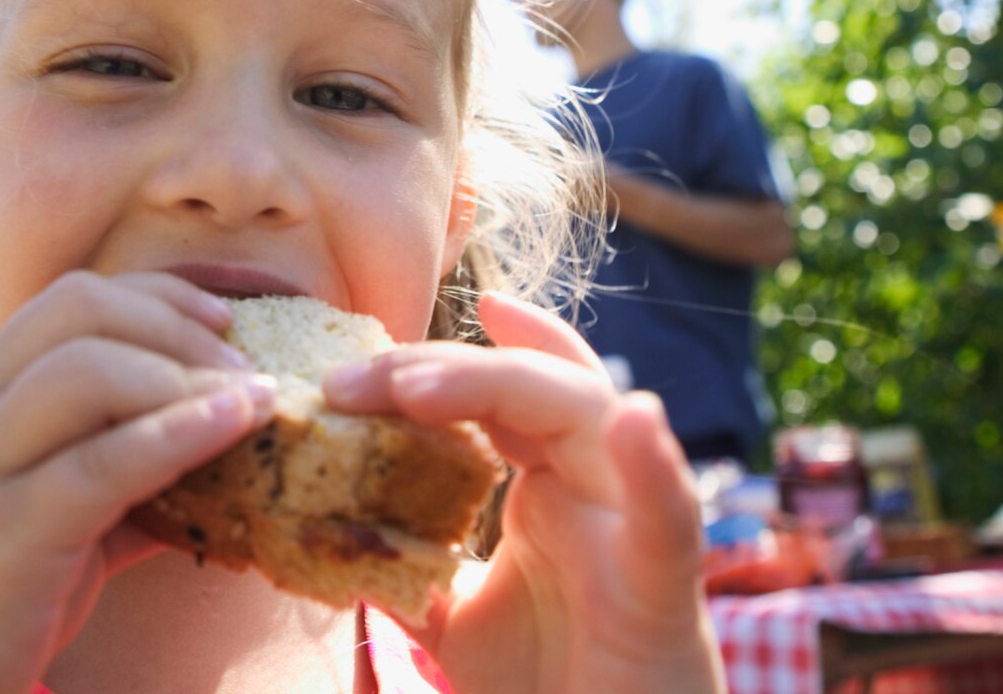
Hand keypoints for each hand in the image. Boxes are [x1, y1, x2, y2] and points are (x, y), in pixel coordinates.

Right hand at [0, 272, 273, 693]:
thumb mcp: (48, 516)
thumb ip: (118, 476)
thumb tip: (219, 454)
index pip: (69, 300)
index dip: (157, 296)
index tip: (226, 321)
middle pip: (78, 312)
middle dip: (177, 324)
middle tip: (247, 366)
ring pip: (85, 373)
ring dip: (184, 373)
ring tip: (253, 399)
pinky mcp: (5, 539)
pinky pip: (99, 466)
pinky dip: (178, 435)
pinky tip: (231, 429)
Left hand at [324, 293, 724, 693]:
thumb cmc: (548, 689)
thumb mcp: (451, 628)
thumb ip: (406, 577)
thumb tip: (330, 540)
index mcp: (550, 490)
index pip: (503, 396)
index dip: (446, 361)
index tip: (374, 343)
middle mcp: (595, 490)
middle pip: (535, 386)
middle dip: (445, 369)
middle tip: (354, 380)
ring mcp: (631, 531)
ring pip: (592, 417)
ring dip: (509, 386)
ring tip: (418, 387)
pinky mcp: (665, 593)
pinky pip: (671, 521)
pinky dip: (656, 469)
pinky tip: (637, 419)